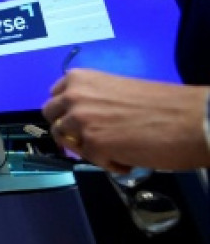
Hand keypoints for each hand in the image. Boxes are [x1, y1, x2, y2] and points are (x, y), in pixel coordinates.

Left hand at [42, 68, 209, 173]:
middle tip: (95, 138)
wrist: (190, 119)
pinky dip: (109, 164)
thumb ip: (93, 100)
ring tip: (116, 148)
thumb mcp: (116, 91)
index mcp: (80, 79)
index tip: (81, 120)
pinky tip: (130, 158)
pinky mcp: (93, 145)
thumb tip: (82, 119)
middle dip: (69, 129)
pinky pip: (91, 161)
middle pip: (52, 118)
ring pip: (66, 141)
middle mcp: (73, 96)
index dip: (67, 111)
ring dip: (87, 147)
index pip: (55, 97)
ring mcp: (80, 121)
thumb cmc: (162, 104)